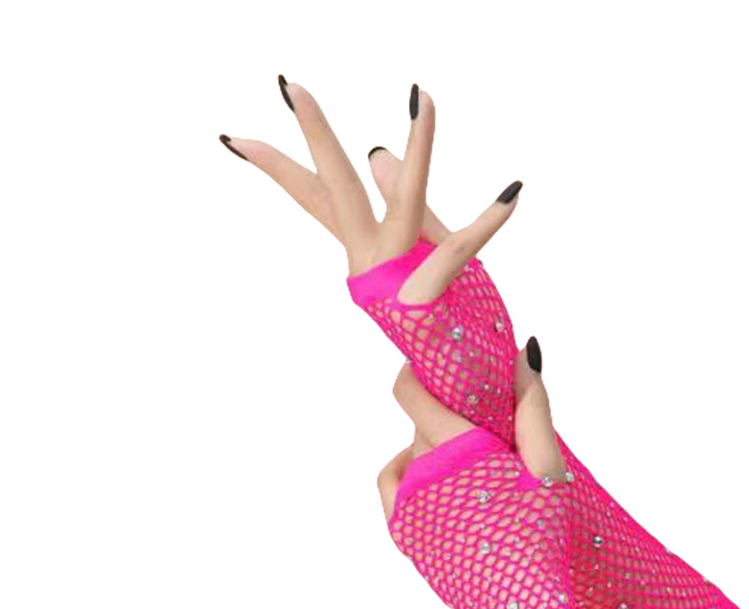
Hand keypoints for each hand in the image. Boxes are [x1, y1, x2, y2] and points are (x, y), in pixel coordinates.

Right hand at [220, 78, 521, 301]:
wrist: (456, 383)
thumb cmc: (443, 320)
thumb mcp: (420, 248)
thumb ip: (402, 201)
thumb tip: (377, 151)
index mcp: (365, 253)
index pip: (318, 199)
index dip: (278, 167)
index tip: (235, 139)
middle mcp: (371, 264)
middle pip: (335, 193)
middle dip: (316, 137)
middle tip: (291, 85)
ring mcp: (396, 281)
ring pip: (405, 204)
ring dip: (422, 150)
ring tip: (425, 99)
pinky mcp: (429, 296)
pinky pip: (462, 249)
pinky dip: (491, 220)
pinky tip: (513, 193)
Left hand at [377, 340, 563, 522]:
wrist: (514, 604)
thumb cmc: (538, 536)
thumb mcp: (547, 469)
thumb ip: (533, 409)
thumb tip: (524, 354)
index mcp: (456, 449)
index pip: (410, 391)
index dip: (418, 373)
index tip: (436, 369)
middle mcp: (421, 471)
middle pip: (420, 425)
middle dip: (446, 421)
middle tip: (482, 436)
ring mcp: (405, 503)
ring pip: (409, 454)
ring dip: (431, 451)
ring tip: (468, 468)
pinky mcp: (400, 529)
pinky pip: (395, 485)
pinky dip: (411, 476)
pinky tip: (440, 484)